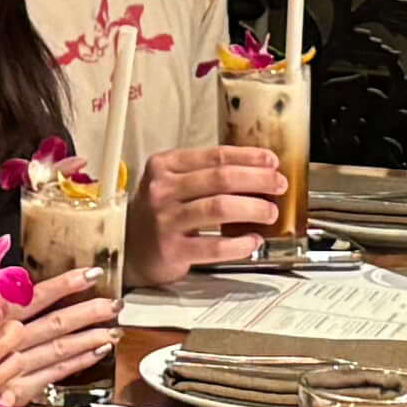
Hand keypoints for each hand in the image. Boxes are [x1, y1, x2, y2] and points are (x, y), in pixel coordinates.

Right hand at [0, 268, 122, 401]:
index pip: (30, 300)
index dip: (61, 287)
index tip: (89, 274)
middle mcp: (4, 346)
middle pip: (51, 325)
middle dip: (85, 314)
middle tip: (115, 304)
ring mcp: (13, 370)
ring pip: (56, 349)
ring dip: (88, 338)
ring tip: (115, 328)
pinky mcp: (17, 392)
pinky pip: (52, 375)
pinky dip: (75, 363)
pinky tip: (97, 352)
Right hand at [138, 141, 285, 282]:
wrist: (127, 248)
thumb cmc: (159, 213)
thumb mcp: (173, 183)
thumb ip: (205, 174)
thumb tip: (258, 171)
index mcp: (165, 166)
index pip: (215, 155)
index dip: (249, 157)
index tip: (272, 161)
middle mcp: (162, 190)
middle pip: (221, 178)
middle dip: (258, 180)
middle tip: (278, 185)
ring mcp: (165, 220)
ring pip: (220, 207)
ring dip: (253, 208)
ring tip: (270, 212)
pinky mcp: (171, 250)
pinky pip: (214, 246)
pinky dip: (240, 244)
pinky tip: (253, 241)